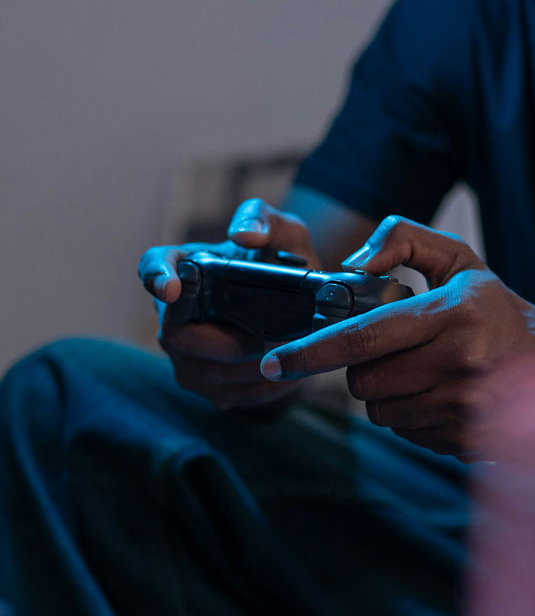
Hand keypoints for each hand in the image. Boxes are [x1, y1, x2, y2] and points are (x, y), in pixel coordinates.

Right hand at [138, 198, 320, 407]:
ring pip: (205, 373)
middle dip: (228, 342)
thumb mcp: (286, 234)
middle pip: (180, 337)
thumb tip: (243, 234)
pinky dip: (261, 388)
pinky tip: (284, 373)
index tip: (171, 289)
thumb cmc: (284, 265)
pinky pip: (227, 394)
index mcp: (184, 267)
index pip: (153, 268)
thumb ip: (267, 220)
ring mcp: (185, 354)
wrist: (300, 309)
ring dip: (249, 368)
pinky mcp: (206, 384)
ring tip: (284, 354)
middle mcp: (173, 313)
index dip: (157, 279)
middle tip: (271, 337)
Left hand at [259, 216, 534, 458]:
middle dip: (359, 368)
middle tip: (393, 350)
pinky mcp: (463, 439)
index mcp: (453, 315)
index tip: (272, 362)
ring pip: (380, 411)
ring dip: (384, 392)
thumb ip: (404, 239)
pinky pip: (404, 431)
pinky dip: (406, 413)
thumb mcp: (459, 259)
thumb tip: (353, 265)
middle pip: (363, 382)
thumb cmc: (494, 308)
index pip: (365, 337)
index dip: (311, 351)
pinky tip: (437, 394)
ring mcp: (463, 409)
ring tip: (422, 371)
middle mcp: (460, 365)